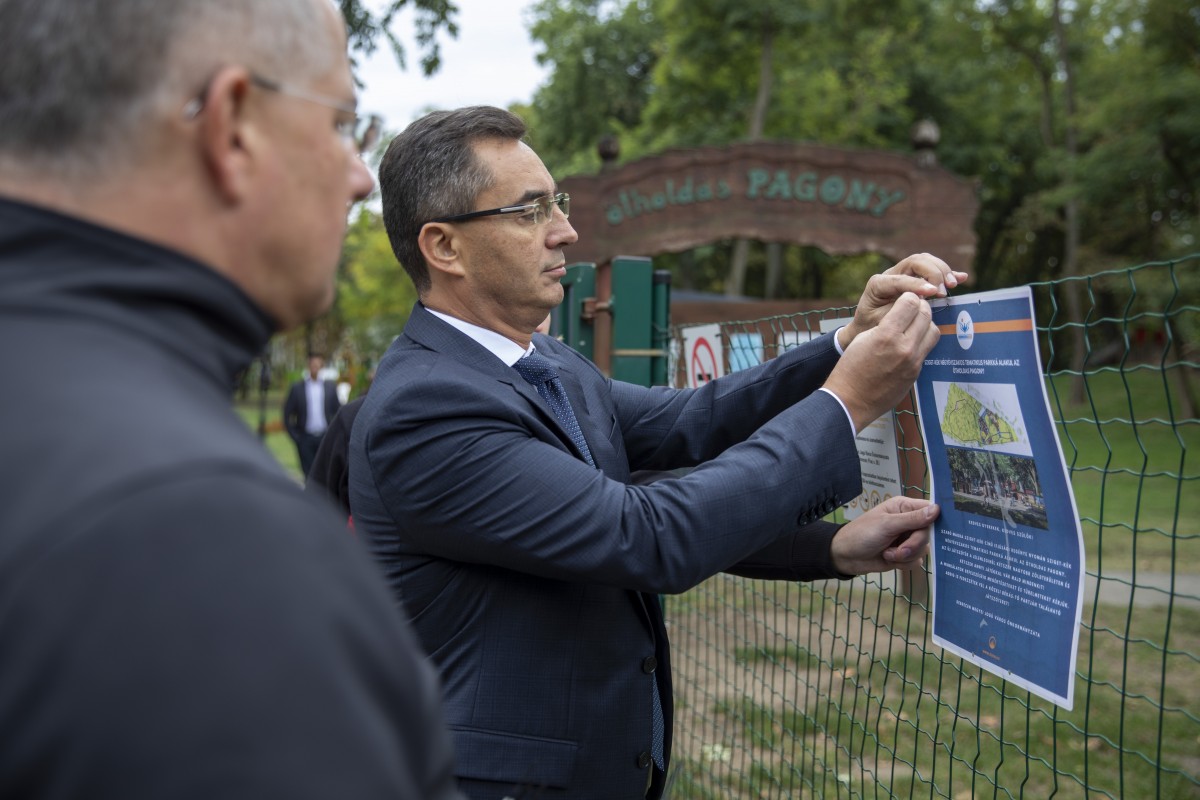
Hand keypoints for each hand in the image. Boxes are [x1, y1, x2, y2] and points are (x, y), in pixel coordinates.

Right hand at [822, 292, 939, 431]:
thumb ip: (886, 323)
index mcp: (886, 335)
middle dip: (920, 306)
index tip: (904, 298)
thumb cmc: (850, 368)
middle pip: (926, 314)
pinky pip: (927, 349)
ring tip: (913, 325)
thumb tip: (904, 311)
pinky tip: (909, 343)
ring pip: (933, 331)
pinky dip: (921, 341)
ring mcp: (913, 362)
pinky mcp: (916, 373)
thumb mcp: (863, 338)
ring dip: (925, 323)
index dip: (908, 296)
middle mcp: (904, 348)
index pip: (911, 302)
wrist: (851, 400)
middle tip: (912, 308)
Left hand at [830, 496, 936, 575]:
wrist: (845, 556)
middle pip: (929, 533)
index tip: (935, 530)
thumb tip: (937, 509)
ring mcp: (907, 539)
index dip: (935, 520)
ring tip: (889, 553)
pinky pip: (916, 561)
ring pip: (924, 549)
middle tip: (900, 549)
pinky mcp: (904, 554)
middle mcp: (908, 522)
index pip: (930, 510)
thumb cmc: (862, 534)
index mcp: (904, 507)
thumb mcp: (887, 524)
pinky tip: (889, 559)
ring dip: (906, 555)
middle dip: (914, 544)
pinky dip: (903, 563)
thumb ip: (913, 519)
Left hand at [838, 253, 967, 348]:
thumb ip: (897, 311)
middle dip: (933, 273)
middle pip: (916, 261)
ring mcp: (903, 274)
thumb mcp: (880, 323)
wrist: (866, 329)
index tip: (933, 292)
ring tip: (952, 285)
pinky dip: (947, 273)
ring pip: (926, 261)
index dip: (917, 283)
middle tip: (944, 291)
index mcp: (878, 284)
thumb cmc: (871, 328)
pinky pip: (932, 270)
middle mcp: (891, 274)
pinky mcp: (914, 279)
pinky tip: (961, 278)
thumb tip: (919, 300)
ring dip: (942, 271)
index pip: (900, 278)